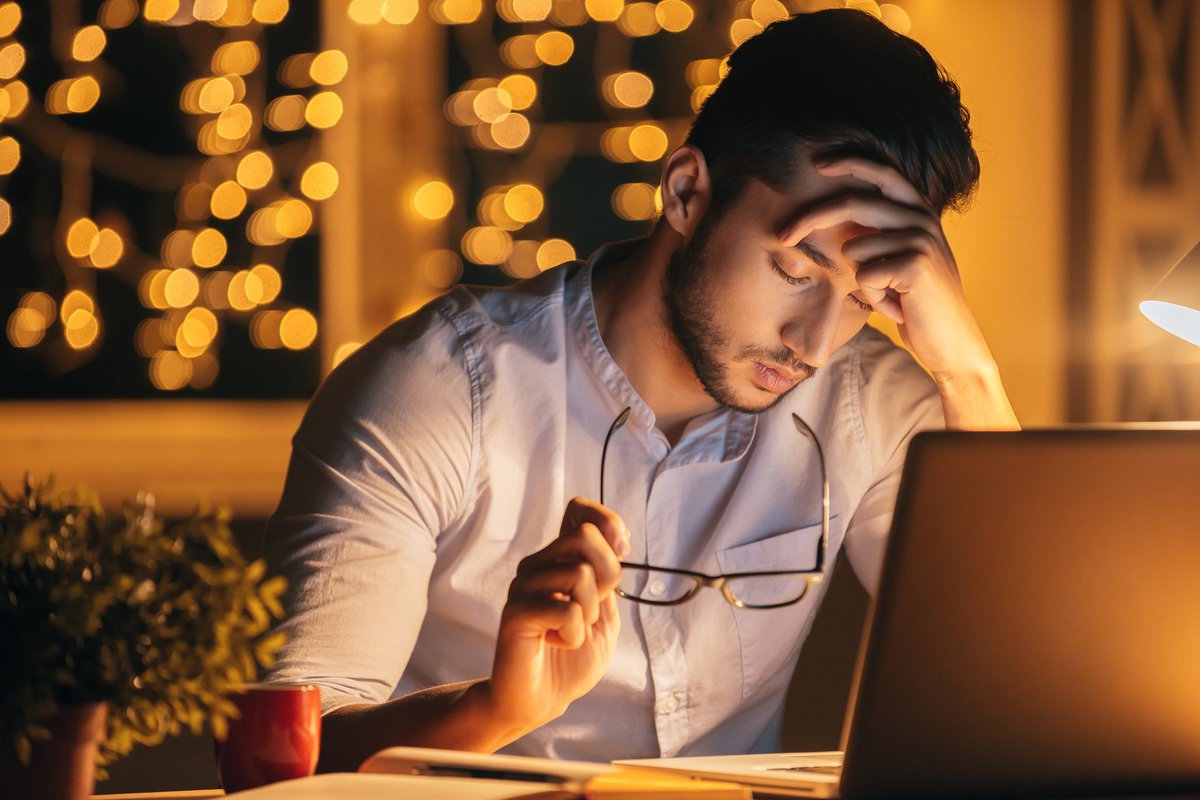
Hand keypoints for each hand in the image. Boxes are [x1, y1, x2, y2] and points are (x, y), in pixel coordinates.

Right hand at [486, 497, 628, 733]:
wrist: (541, 701)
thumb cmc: (570, 660)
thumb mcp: (605, 615)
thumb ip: (609, 578)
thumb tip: (617, 538)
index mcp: (558, 560)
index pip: (578, 510)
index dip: (607, 523)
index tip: (619, 552)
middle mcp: (537, 565)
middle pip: (585, 536)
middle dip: (607, 576)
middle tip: (590, 611)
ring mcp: (523, 586)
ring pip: (580, 574)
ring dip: (588, 614)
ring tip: (569, 633)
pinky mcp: (516, 613)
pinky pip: (567, 610)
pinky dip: (574, 636)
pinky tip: (555, 643)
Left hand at [779, 157, 1017, 429]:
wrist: (952, 340)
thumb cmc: (917, 301)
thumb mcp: (900, 258)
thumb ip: (878, 233)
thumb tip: (831, 216)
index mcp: (919, 211)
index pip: (881, 172)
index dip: (850, 163)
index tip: (818, 163)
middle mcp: (922, 218)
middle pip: (852, 204)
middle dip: (810, 219)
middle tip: (781, 236)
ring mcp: (920, 239)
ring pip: (853, 249)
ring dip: (861, 282)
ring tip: (890, 296)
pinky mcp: (915, 264)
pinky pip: (863, 276)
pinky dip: (872, 297)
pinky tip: (898, 306)